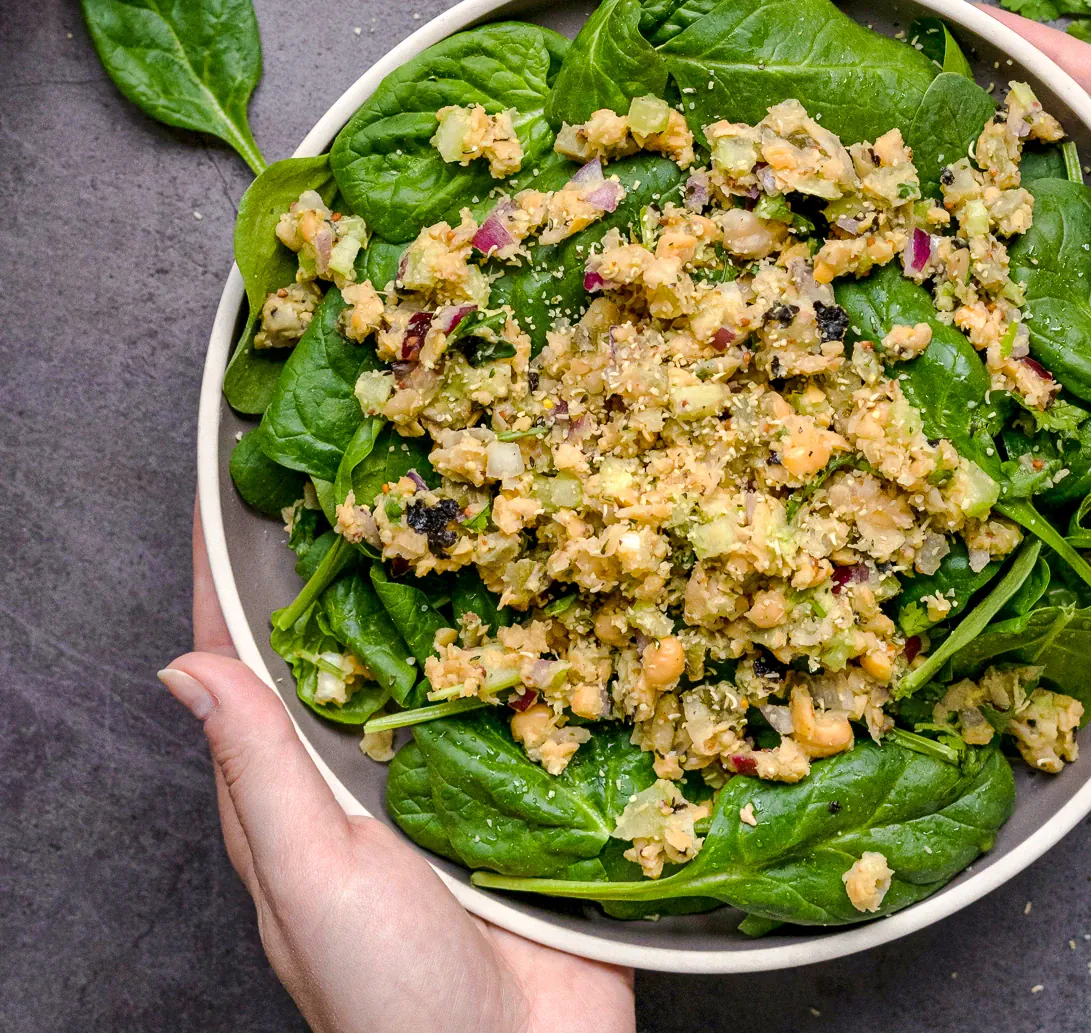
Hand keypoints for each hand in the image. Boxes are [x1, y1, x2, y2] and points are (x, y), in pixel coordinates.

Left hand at [160, 507, 633, 1032]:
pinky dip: (531, 648)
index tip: (236, 484)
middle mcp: (364, 780)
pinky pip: (524, 706)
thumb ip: (258, 776)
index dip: (232, 578)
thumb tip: (184, 668)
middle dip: (350, 562)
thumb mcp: (312, 878)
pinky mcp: (527, 796)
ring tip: (460, 503)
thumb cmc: (393, 998)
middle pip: (345, 649)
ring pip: (437, 665)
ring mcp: (448, 784)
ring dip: (446, 592)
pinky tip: (553, 593)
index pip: (242, 667)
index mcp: (291, 799)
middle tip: (370, 464)